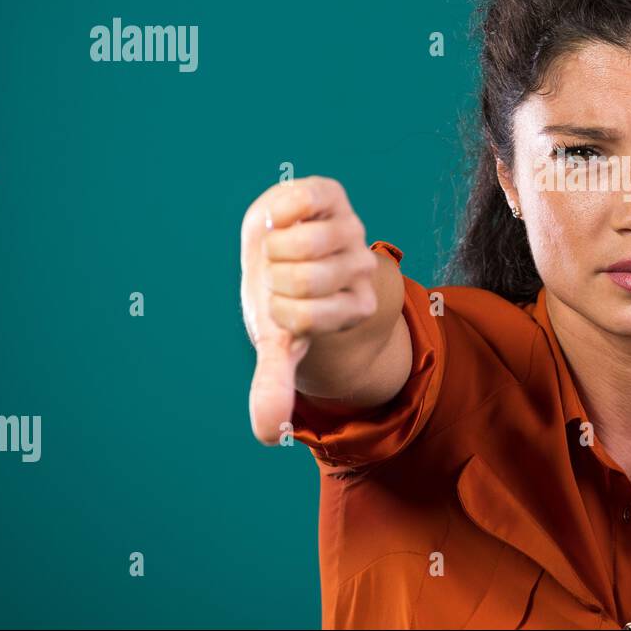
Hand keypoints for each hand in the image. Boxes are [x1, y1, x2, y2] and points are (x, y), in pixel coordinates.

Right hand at [240, 176, 379, 443]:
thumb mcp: (278, 340)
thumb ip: (275, 382)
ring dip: (275, 248)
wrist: (280, 246)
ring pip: (304, 243)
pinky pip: (305, 198)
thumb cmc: (280, 299)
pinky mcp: (331, 195)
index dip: (279, 312)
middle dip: (275, 279)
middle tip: (281, 275)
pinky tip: (280, 219)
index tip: (284, 308)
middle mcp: (361, 269)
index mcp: (355, 308)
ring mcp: (350, 230)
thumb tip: (268, 435)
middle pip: (304, 279)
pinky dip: (282, 210)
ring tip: (282, 249)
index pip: (305, 319)